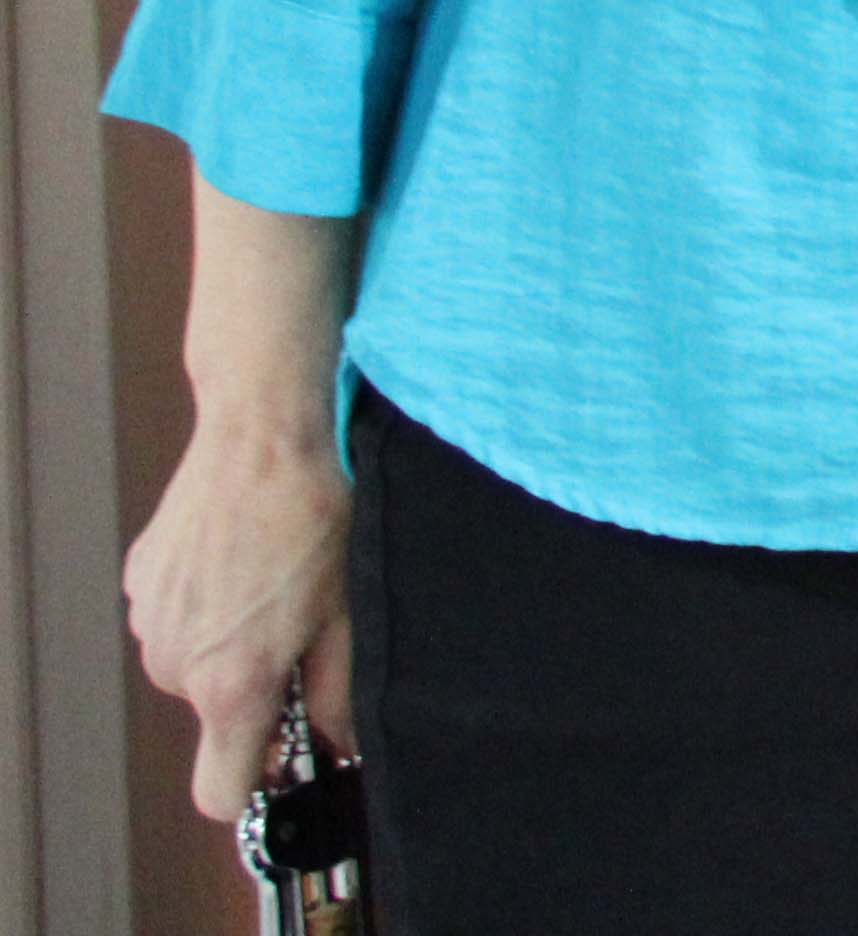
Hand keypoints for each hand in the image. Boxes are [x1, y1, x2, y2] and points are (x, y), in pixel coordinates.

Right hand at [125, 420, 351, 821]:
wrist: (261, 435)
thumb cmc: (315, 517)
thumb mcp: (347, 613)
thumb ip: (340, 695)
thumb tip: (340, 746)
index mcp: (229, 685)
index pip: (220, 792)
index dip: (259, 777)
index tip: (290, 746)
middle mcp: (174, 666)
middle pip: (216, 715)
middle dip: (258, 689)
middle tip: (302, 627)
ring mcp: (148, 623)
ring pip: (195, 665)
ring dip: (231, 642)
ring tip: (273, 581)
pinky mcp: (140, 583)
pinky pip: (177, 619)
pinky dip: (207, 605)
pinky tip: (241, 556)